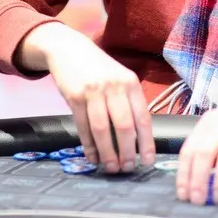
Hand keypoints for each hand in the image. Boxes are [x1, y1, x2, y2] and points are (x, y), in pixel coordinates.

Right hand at [18, 23, 154, 172]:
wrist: (69, 50)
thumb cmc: (98, 69)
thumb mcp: (119, 79)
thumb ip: (128, 103)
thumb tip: (138, 139)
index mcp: (131, 83)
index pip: (143, 118)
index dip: (147, 143)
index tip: (147, 161)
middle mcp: (114, 86)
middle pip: (124, 126)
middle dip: (127, 152)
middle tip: (127, 168)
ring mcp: (94, 91)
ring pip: (103, 129)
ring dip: (108, 152)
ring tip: (111, 167)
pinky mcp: (74, 96)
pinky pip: (83, 126)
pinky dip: (89, 145)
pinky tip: (93, 156)